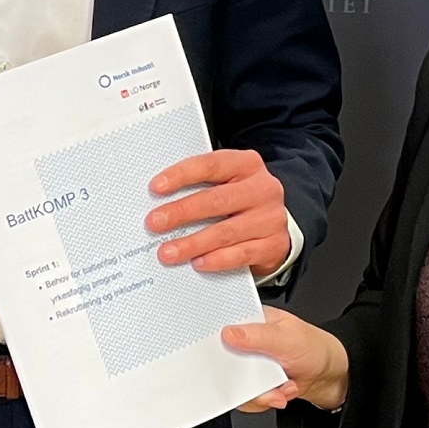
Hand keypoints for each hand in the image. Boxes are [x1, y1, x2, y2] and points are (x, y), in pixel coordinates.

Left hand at [146, 148, 290, 279]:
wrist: (273, 225)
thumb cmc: (239, 200)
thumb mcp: (225, 183)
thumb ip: (200, 185)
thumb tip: (158, 200)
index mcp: (246, 164)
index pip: (210, 165)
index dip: (181, 175)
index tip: (156, 187)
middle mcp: (262, 188)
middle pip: (216, 200)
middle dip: (181, 212)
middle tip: (154, 223)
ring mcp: (271, 218)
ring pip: (226, 232)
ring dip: (192, 243)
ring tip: (167, 252)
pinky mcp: (274, 245)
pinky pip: (241, 254)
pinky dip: (216, 260)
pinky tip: (197, 263)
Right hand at [222, 306, 347, 411]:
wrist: (331, 376)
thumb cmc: (315, 348)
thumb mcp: (287, 338)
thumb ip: (258, 336)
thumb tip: (229, 333)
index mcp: (251, 321)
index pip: (221, 328)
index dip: (216, 344)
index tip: (225, 360)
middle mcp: (247, 342)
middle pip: (224, 361)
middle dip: (243, 379)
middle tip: (262, 382)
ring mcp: (250, 365)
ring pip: (234, 385)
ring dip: (259, 394)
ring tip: (281, 390)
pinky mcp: (255, 384)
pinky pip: (246, 399)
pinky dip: (265, 401)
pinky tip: (282, 393)